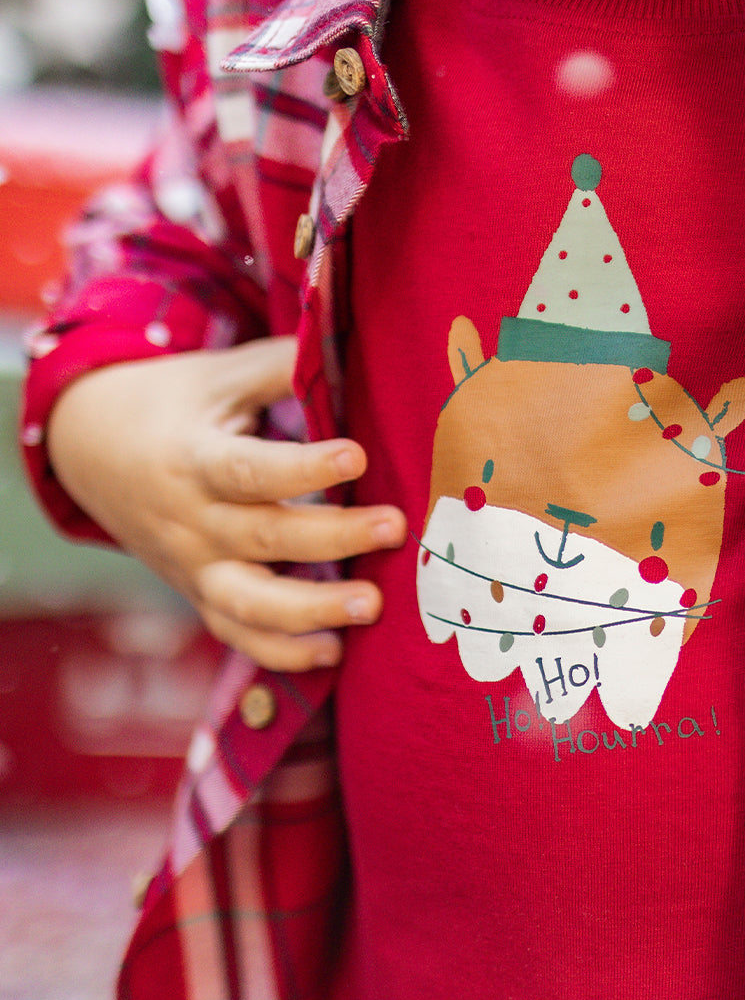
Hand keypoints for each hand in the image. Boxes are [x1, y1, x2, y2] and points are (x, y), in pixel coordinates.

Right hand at [47, 337, 406, 670]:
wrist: (93, 450)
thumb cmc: (176, 404)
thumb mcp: (219, 376)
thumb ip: (281, 368)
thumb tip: (350, 346)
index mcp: (194, 460)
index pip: (248, 470)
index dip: (302, 467)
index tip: (357, 454)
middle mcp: (192, 521)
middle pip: (264, 538)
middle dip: (333, 537)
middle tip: (395, 526)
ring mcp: (194, 567)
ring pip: (249, 604)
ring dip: (312, 612)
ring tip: (372, 606)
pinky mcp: (201, 594)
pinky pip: (237, 635)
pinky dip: (281, 653)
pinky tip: (334, 652)